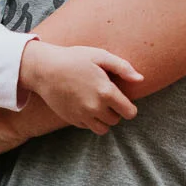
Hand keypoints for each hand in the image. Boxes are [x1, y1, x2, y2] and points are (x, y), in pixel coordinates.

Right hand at [20, 40, 142, 133]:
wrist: (44, 69)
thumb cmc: (73, 58)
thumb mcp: (100, 56)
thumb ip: (123, 67)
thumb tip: (140, 79)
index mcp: (106, 92)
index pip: (129, 112)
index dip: (129, 107)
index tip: (123, 100)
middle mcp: (95, 107)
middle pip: (116, 120)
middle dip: (115, 111)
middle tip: (107, 98)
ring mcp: (82, 115)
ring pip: (103, 129)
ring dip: (104, 119)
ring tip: (98, 106)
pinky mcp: (71, 119)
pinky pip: (87, 127)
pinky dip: (90, 120)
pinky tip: (85, 105)